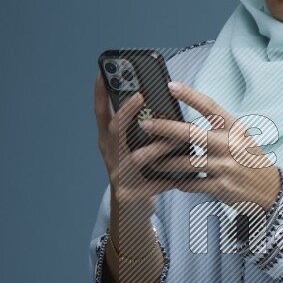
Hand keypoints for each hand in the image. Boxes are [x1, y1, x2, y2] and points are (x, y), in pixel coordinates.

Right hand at [94, 72, 182, 217]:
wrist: (133, 209)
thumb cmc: (139, 171)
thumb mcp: (134, 147)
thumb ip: (141, 128)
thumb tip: (158, 101)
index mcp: (110, 142)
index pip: (101, 114)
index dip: (100, 94)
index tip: (103, 73)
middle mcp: (110, 156)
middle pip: (114, 131)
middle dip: (126, 113)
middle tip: (140, 96)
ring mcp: (118, 176)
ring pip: (136, 158)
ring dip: (158, 147)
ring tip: (176, 140)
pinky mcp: (130, 194)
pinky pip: (153, 184)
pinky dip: (168, 178)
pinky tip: (182, 175)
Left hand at [134, 80, 281, 212]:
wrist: (269, 189)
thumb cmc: (248, 159)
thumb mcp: (240, 137)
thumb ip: (217, 128)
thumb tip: (184, 120)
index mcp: (235, 128)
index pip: (210, 106)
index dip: (189, 95)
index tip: (170, 86)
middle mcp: (230, 145)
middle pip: (191, 133)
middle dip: (165, 128)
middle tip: (146, 124)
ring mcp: (225, 167)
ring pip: (186, 162)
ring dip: (165, 162)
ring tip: (151, 160)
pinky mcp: (221, 187)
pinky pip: (192, 183)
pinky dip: (180, 182)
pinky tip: (174, 180)